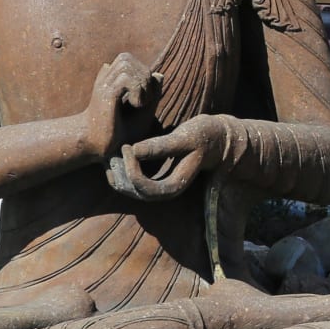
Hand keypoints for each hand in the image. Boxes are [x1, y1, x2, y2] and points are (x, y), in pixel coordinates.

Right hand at [82, 53, 157, 163]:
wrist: (98, 149)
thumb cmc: (119, 134)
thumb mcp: (143, 113)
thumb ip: (152, 93)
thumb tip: (159, 74)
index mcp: (109, 82)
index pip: (127, 60)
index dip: (142, 72)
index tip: (145, 96)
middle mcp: (104, 81)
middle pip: (126, 58)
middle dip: (142, 74)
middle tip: (145, 98)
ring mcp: (103, 87)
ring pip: (125, 63)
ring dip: (141, 81)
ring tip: (140, 102)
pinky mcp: (105, 96)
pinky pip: (125, 79)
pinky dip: (138, 89)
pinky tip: (136, 105)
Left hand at [109, 113, 230, 201]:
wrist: (216, 141)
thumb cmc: (203, 136)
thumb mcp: (186, 137)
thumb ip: (161, 146)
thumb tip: (134, 150)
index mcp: (175, 185)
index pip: (144, 187)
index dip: (132, 171)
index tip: (128, 147)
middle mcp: (164, 191)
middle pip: (133, 192)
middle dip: (120, 173)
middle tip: (116, 149)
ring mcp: (157, 187)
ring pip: (129, 190)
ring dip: (117, 174)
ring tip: (113, 152)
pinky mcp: (152, 179)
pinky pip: (130, 183)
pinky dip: (120, 172)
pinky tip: (115, 157)